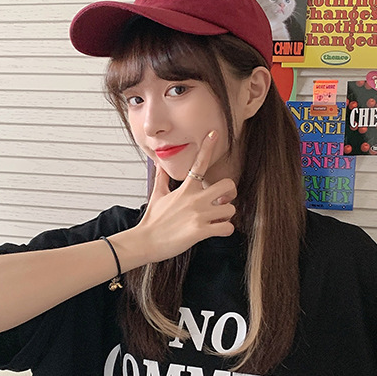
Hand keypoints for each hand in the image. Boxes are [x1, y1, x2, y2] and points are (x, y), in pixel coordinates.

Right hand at [135, 131, 236, 262]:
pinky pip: (227, 228)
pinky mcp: (200, 231)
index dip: (207, 146)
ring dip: (227, 216)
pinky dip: (226, 230)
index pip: (199, 162)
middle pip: (228, 185)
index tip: (213, 134)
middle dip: (230, 194)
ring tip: (217, 220)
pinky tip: (218, 230)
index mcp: (186, 189)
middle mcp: (194, 199)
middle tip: (223, 202)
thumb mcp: (157, 195)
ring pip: (231, 209)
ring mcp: (198, 214)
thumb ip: (161, 178)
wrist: (145, 241)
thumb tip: (158, 164)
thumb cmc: (152, 221)